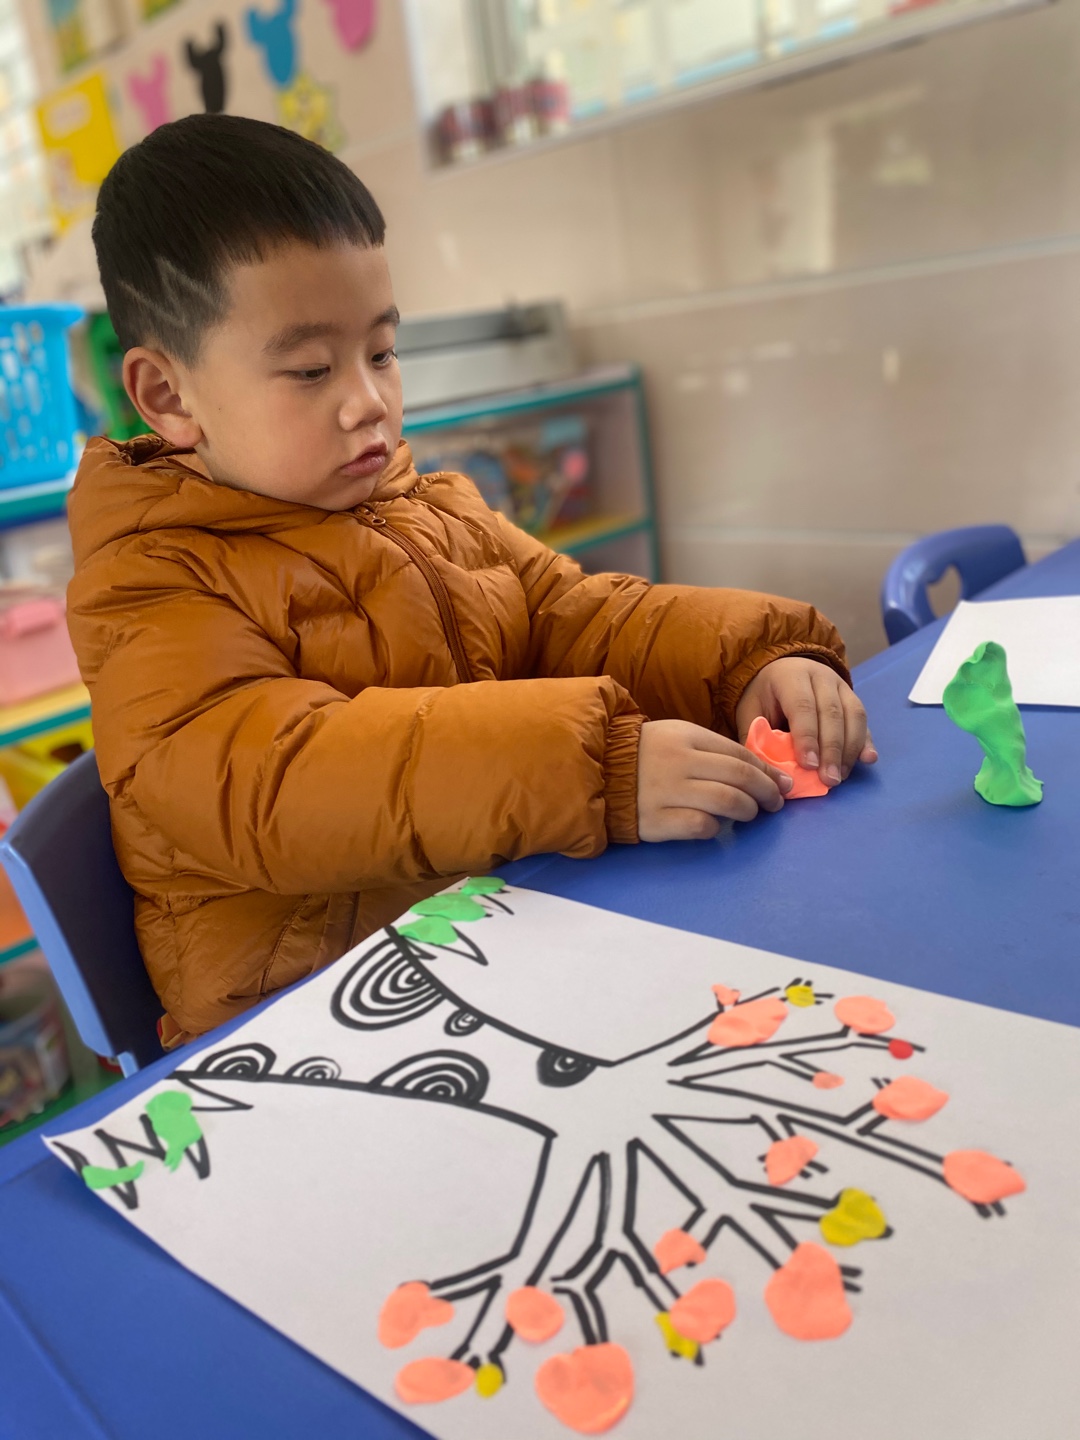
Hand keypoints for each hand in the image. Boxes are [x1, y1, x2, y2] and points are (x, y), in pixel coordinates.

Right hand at [637, 718, 793, 841]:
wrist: (595, 774)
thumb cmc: (644, 756)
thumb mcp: (676, 738)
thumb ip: (713, 751)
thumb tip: (761, 771)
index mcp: (686, 736)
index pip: (739, 753)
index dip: (767, 770)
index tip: (782, 783)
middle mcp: (679, 761)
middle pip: (740, 776)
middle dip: (767, 791)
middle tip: (775, 803)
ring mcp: (666, 791)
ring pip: (727, 801)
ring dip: (748, 810)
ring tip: (750, 815)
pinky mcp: (656, 820)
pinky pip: (701, 825)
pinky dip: (716, 827)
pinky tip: (715, 826)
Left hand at [735, 657, 877, 787]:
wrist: (782, 671)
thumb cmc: (764, 696)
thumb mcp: (751, 711)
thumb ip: (757, 737)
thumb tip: (767, 771)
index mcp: (791, 676)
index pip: (802, 706)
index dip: (807, 737)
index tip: (809, 766)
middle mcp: (820, 676)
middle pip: (832, 713)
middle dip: (832, 750)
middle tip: (829, 780)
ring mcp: (841, 686)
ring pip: (853, 716)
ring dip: (849, 750)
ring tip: (840, 776)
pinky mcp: (853, 697)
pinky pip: (863, 720)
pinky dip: (866, 741)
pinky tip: (867, 759)